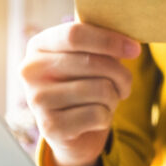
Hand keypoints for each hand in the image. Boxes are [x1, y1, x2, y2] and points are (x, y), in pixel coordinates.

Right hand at [19, 22, 140, 165]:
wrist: (73, 131)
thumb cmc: (85, 85)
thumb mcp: (89, 58)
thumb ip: (100, 41)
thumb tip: (128, 34)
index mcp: (39, 45)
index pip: (75, 34)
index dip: (110, 40)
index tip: (134, 49)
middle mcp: (30, 70)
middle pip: (92, 62)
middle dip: (120, 73)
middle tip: (125, 83)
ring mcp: (37, 100)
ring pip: (99, 90)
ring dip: (114, 97)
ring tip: (108, 100)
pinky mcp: (50, 127)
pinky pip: (97, 115)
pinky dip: (107, 117)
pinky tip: (97, 118)